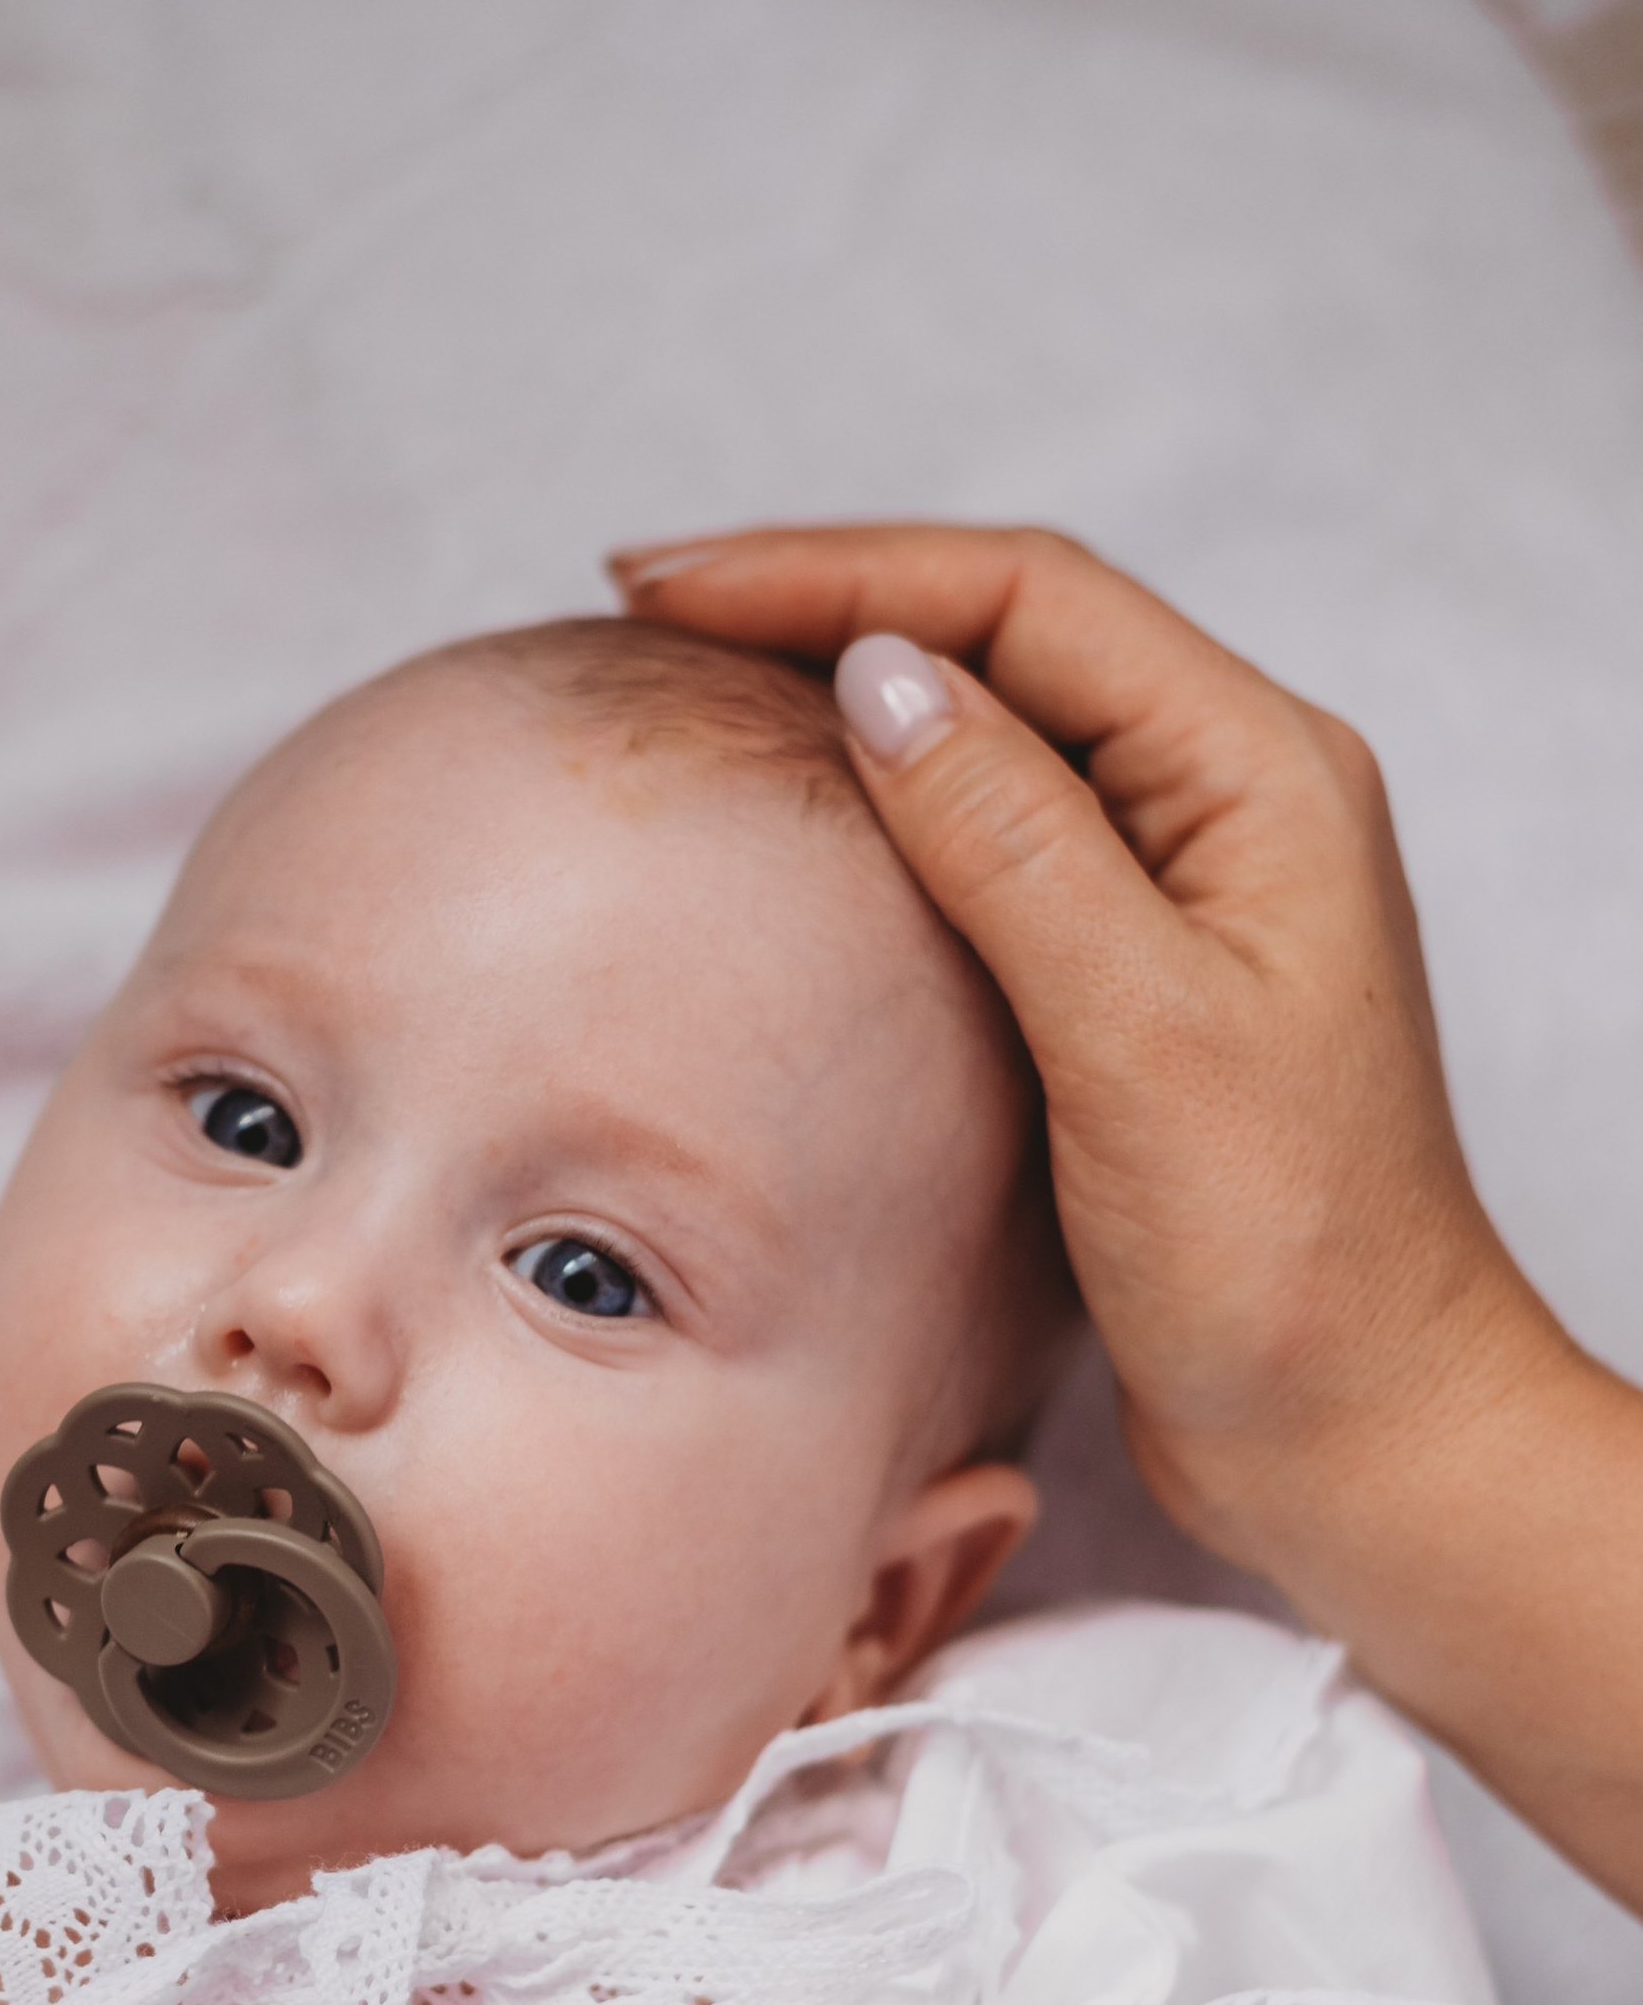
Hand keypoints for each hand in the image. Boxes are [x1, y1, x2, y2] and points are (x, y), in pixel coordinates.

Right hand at [615, 522, 1642, 1907]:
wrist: (1357, 1432)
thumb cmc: (1287, 1260)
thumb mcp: (1139, 1037)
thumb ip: (1013, 845)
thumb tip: (882, 677)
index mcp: (1262, 777)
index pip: (1027, 601)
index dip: (840, 573)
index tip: (674, 588)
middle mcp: (1229, 801)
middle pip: (1007, 632)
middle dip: (825, 600)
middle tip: (646, 603)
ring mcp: (1179, 884)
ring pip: (993, 723)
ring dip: (844, 684)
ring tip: (690, 673)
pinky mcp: (1129, 969)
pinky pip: (990, 830)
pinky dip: (878, 798)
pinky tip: (789, 810)